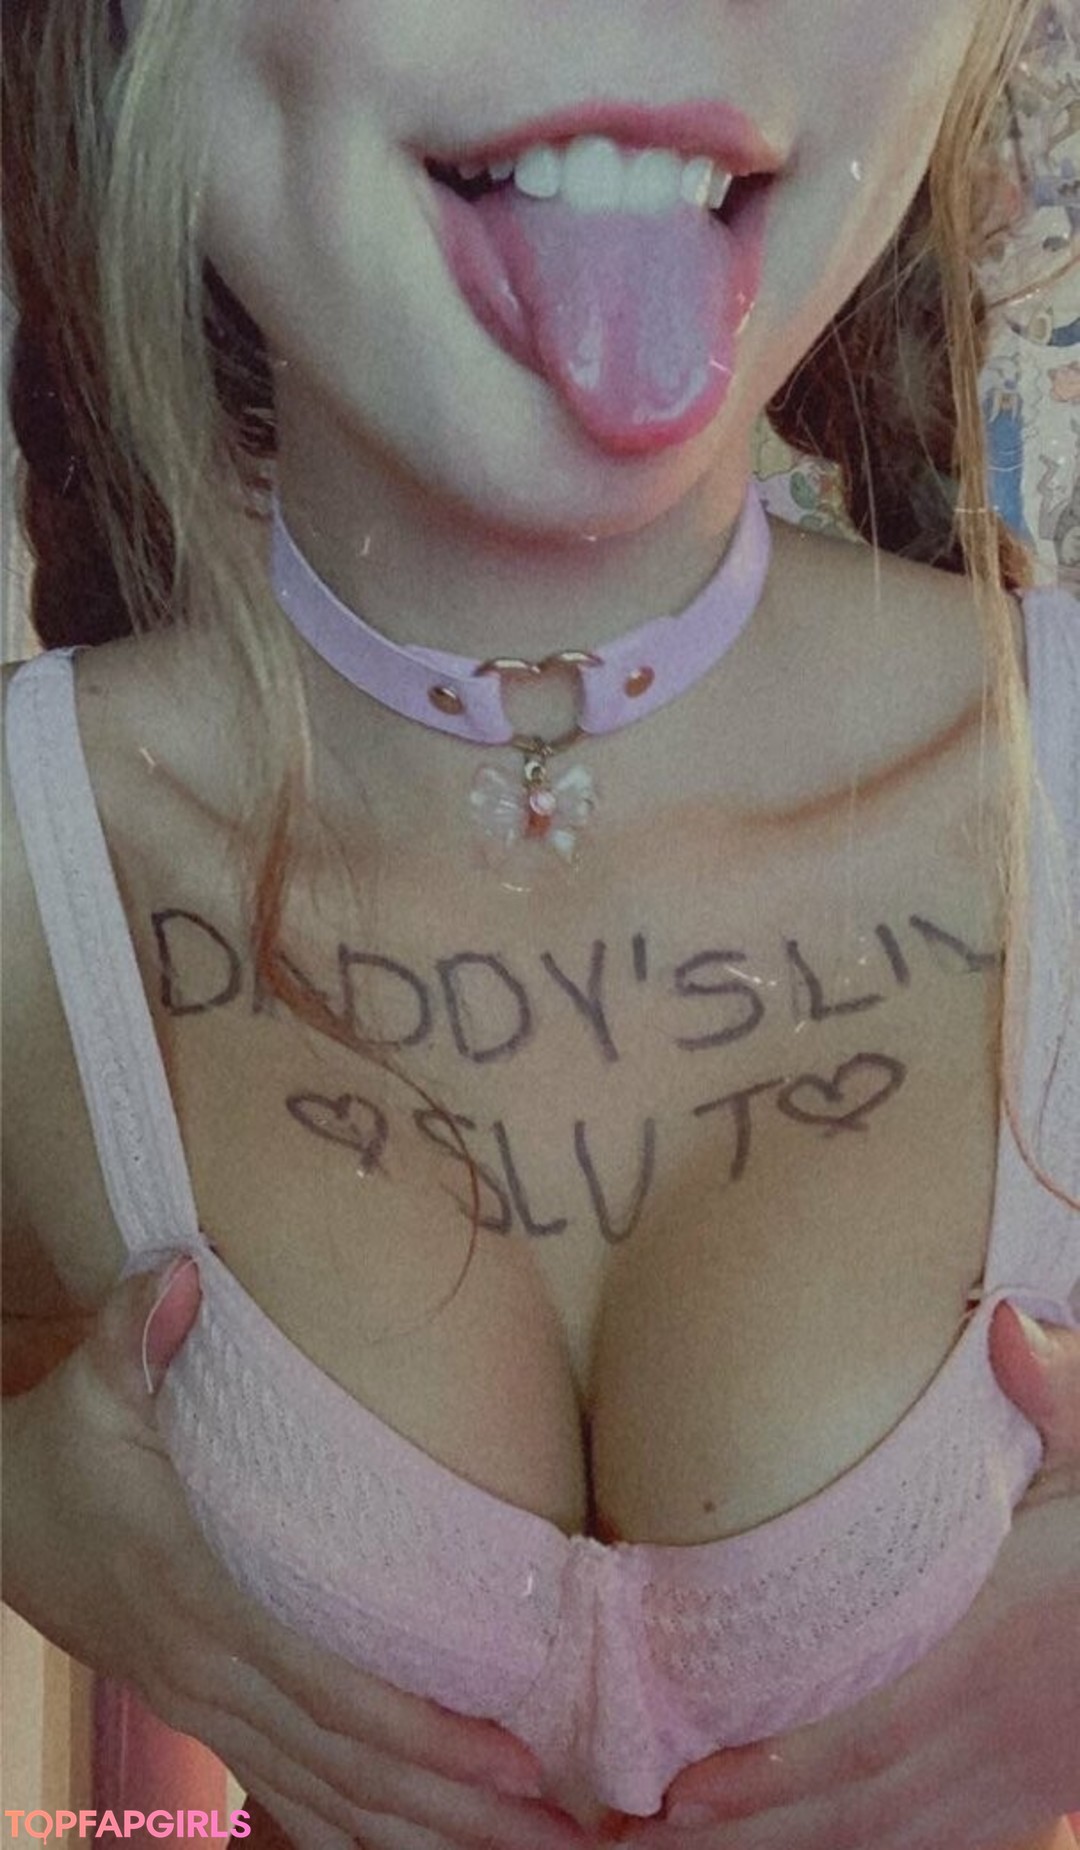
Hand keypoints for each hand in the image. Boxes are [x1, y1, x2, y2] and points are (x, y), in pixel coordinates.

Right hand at [1, 1259, 586, 1849]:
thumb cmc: (59, 1455)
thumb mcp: (88, 1389)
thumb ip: (132, 1333)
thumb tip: (180, 1272)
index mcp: (203, 1600)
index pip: (328, 1685)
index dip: (421, 1731)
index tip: (512, 1756)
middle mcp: (211, 1674)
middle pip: (347, 1763)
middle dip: (454, 1807)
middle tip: (558, 1835)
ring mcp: (205, 1706)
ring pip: (325, 1796)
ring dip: (421, 1832)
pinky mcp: (203, 1711)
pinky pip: (289, 1790)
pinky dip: (356, 1828)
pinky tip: (418, 1846)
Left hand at [616, 1304, 1079, 1849]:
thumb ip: (1060, 1397)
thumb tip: (1007, 1328)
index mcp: (994, 1646)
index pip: (861, 1730)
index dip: (769, 1774)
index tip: (680, 1789)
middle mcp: (997, 1730)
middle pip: (855, 1809)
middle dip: (748, 1837)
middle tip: (644, 1838)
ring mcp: (1024, 1781)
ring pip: (891, 1842)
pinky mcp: (1042, 1798)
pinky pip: (944, 1844)